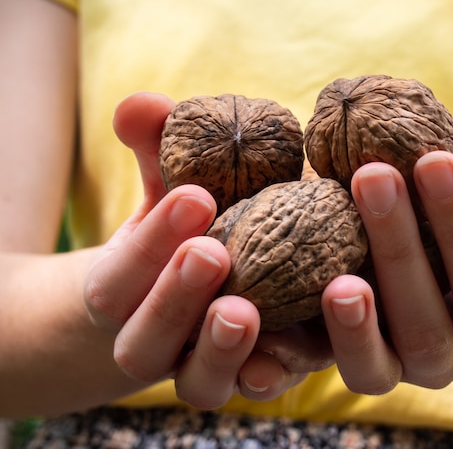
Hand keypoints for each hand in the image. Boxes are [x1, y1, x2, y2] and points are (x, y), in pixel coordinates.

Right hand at [82, 92, 317, 409]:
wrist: (191, 293)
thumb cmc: (183, 232)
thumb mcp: (171, 191)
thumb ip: (158, 152)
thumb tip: (141, 104)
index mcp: (123, 295)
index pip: (118, 279)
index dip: (151, 240)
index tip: (195, 195)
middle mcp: (153, 343)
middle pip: (143, 343)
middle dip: (174, 296)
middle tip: (213, 251)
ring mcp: (199, 369)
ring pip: (196, 382)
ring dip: (217, 348)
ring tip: (244, 311)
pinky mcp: (249, 377)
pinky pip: (253, 389)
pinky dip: (269, 374)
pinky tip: (293, 351)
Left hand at [322, 151, 452, 394]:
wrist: (445, 254)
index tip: (436, 160)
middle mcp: (447, 357)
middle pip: (426, 324)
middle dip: (401, 248)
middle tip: (373, 175)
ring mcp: (393, 364)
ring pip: (374, 364)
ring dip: (355, 322)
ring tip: (337, 274)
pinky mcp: (345, 357)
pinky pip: (324, 368)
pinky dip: (303, 348)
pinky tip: (281, 301)